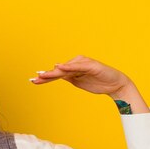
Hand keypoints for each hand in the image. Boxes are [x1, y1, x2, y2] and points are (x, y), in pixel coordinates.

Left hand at [31, 55, 149, 112]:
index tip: (34, 81)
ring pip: (66, 68)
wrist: (115, 84)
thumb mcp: (79, 82)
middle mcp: (76, 64)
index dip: (45, 78)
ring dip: (54, 72)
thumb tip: (55, 76)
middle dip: (46, 75)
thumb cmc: (98, 82)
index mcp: (73, 69)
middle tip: (35, 78)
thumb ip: (68, 78)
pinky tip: (60, 67)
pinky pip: (78, 66)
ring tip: (43, 75)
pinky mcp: (90, 65)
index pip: (56, 74)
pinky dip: (69, 66)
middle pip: (58, 70)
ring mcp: (83, 64)